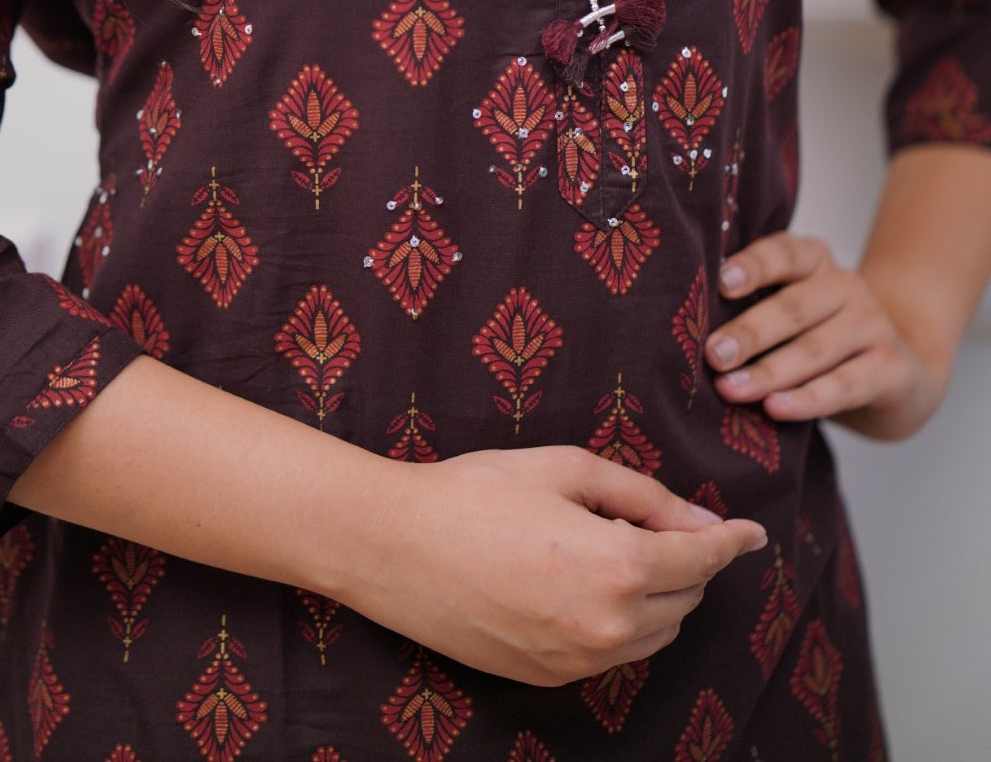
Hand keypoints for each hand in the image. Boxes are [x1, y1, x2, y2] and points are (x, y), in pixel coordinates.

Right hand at [337, 445, 767, 686]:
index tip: (753, 533)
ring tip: (609, 545)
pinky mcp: (546, 677)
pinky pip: (611, 652)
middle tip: (652, 518)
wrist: (392, 546)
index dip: (732, 541)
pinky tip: (580, 580)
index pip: (700, 559)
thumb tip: (698, 521)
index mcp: (616, 566)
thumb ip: (641, 494)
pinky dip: (619, 619)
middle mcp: (606, 626)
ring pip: (654, 632)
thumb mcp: (563, 469)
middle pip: (684, 598)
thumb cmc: (475, 492)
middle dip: (685, 558)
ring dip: (655, 593)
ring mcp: (575, 661)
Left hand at [705, 233, 948, 439]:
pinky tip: (775, 408)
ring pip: (815, 350)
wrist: (897, 372)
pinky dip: (808, 399)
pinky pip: (845, 385)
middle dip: (749, 333)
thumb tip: (691, 324)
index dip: (754, 266)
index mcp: (815, 262)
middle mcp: (846, 287)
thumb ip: (753, 306)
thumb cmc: (818, 336)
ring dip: (769, 372)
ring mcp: (873, 326)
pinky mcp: (891, 370)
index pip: (785, 253)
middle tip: (712, 355)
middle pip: (794, 308)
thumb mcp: (793, 310)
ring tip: (731, 389)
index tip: (721, 282)